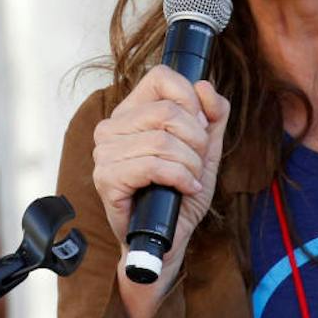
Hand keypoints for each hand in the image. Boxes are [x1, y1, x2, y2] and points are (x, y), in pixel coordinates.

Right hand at [91, 65, 229, 317]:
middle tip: (198, 164)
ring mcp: (104, 153)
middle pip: (168, 111)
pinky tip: (184, 189)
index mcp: (132, 112)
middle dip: (197, 140)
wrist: (164, 240)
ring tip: (191, 181)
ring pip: (163, 139)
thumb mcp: (205, 150)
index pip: (161, 77)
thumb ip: (213, 116)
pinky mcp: (106, 178)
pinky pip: (153, 165)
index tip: (200, 128)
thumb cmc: (179, 195)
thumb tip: (206, 86)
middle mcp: (112, 127)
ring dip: (190, 164)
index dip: (191, 99)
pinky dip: (180, 178)